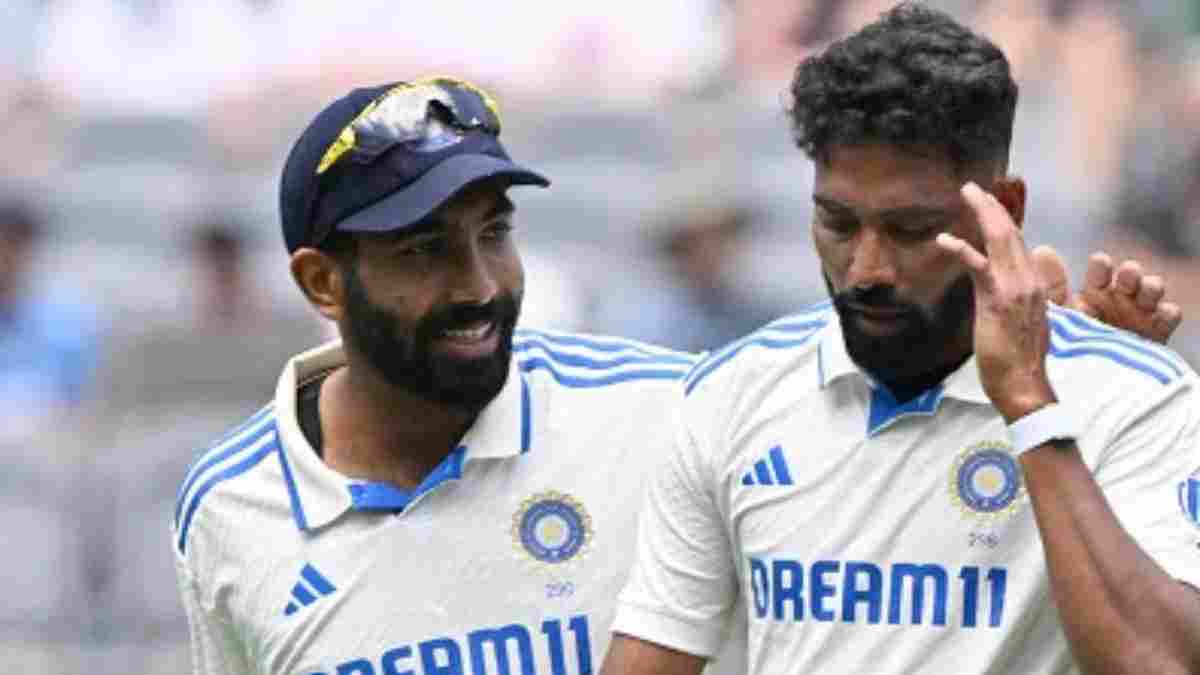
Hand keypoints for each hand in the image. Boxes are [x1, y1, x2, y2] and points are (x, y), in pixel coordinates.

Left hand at [936, 183, 1056, 421]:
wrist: (1025, 384)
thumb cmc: (1020, 361)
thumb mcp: (1023, 324)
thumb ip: (1015, 302)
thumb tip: (1005, 295)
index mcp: (1035, 286)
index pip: (1019, 244)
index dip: (1004, 221)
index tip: (990, 204)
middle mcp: (1029, 281)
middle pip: (1012, 232)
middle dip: (992, 206)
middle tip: (973, 188)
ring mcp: (1016, 288)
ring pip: (1000, 238)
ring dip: (982, 212)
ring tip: (967, 193)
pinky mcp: (997, 299)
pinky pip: (978, 266)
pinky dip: (961, 248)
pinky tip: (943, 239)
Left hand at [1031, 246, 1181, 343]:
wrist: (1085, 383)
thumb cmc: (1068, 345)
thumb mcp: (1058, 316)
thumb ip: (1052, 287)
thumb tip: (1043, 250)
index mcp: (1094, 292)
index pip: (1101, 268)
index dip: (1102, 265)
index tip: (1100, 266)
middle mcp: (1118, 298)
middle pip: (1130, 274)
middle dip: (1130, 272)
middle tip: (1127, 277)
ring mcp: (1139, 313)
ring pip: (1152, 288)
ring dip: (1151, 286)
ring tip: (1144, 292)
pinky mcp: (1156, 332)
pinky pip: (1169, 314)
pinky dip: (1167, 311)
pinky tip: (1159, 314)